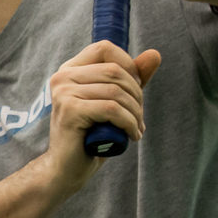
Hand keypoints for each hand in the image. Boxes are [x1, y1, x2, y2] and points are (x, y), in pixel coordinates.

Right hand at [46, 41, 162, 186]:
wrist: (67, 168)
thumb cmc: (91, 135)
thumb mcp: (115, 102)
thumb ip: (133, 78)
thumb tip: (155, 54)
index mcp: (70, 70)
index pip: (105, 49)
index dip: (128, 65)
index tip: (135, 90)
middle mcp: (62, 77)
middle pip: (115, 71)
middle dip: (136, 95)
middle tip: (139, 117)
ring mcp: (63, 93)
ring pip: (116, 92)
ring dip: (135, 113)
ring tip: (136, 128)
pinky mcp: (69, 110)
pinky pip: (111, 109)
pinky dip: (129, 123)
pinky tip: (131, 135)